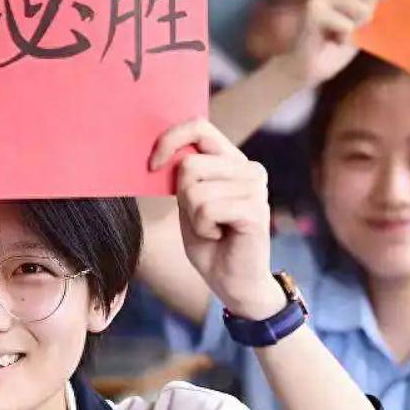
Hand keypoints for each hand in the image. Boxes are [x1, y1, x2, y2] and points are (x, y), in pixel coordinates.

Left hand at [149, 119, 282, 319]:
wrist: (234, 282)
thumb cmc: (210, 242)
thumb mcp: (189, 202)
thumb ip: (184, 174)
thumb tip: (162, 150)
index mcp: (232, 160)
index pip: (199, 127)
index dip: (170, 140)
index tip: (153, 166)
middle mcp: (249, 168)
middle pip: (190, 165)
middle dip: (183, 197)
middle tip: (201, 218)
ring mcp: (256, 188)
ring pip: (195, 190)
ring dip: (194, 217)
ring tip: (213, 229)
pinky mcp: (256, 210)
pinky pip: (206, 209)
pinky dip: (203, 228)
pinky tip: (220, 236)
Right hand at [280, 0, 387, 85]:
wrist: (309, 68)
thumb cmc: (338, 43)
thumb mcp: (363, 20)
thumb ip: (373, 2)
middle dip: (368, 15)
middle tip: (351, 27)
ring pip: (361, 8)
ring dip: (356, 27)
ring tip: (340, 34)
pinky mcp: (313, 12)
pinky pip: (348, 24)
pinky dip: (345, 38)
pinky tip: (332, 40)